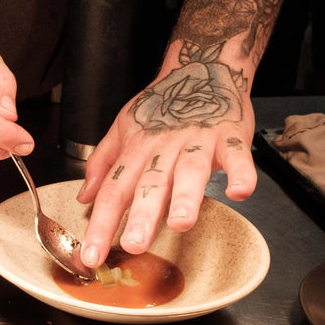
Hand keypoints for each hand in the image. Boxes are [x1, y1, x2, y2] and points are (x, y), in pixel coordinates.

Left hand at [74, 49, 257, 268]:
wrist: (202, 68)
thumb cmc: (163, 104)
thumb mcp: (123, 128)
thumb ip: (103, 164)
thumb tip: (84, 197)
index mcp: (136, 149)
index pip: (113, 191)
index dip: (100, 225)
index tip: (91, 257)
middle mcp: (164, 147)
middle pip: (150, 184)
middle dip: (141, 216)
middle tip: (133, 245)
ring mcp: (198, 141)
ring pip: (190, 170)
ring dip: (186, 196)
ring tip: (181, 223)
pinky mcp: (230, 136)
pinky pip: (237, 155)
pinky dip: (241, 172)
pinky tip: (239, 191)